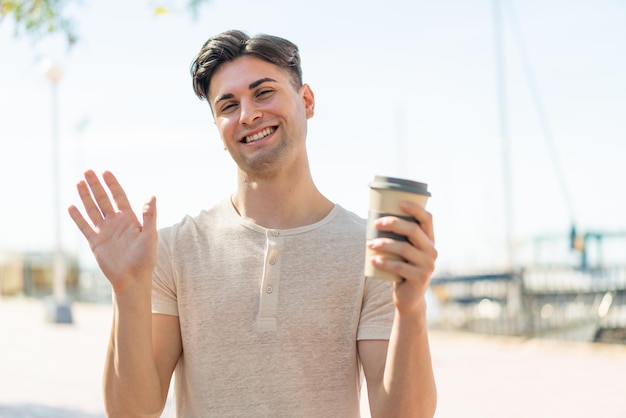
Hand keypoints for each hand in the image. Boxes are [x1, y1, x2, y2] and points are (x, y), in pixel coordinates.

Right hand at [67, 170, 156, 293]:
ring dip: (85, 197)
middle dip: (96, 186)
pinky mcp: (95, 242)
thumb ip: (149, 216)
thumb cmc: (145, 258)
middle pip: (103, 200)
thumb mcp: (150, 235)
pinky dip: (78, 218)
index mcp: (129, 219)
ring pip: (92, 210)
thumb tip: (152, 196)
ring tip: (79, 183)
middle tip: (87, 171)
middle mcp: (115, 222)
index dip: (112, 184)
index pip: (119, 197)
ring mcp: (104, 232)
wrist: (133, 279)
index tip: (106, 172)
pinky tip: (71, 206)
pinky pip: (84, 227)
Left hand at [366, 201, 436, 313]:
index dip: (415, 209)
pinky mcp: (419, 279)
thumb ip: (397, 238)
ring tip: (369, 244)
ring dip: (384, 244)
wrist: (409, 298)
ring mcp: (427, 265)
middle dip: (393, 223)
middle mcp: (431, 251)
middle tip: (375, 224)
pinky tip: (373, 260)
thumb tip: (374, 219)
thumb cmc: (401, 268)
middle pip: (413, 230)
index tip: (400, 203)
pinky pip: (399, 267)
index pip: (427, 219)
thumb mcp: (403, 252)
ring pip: (404, 248)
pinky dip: (384, 262)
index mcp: (429, 240)